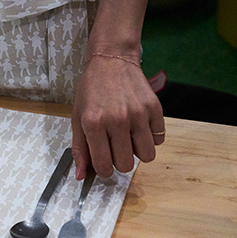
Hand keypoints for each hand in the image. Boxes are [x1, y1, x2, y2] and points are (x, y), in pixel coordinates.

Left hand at [71, 55, 164, 179]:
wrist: (111, 61)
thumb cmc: (91, 91)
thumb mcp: (77, 119)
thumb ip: (79, 150)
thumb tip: (82, 176)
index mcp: (94, 124)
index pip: (103, 165)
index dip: (103, 170)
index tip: (104, 163)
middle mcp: (117, 120)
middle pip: (126, 165)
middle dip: (120, 162)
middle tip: (115, 149)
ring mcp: (138, 114)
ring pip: (146, 156)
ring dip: (137, 152)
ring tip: (128, 139)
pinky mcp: (155, 108)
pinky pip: (159, 139)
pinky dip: (150, 138)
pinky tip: (139, 127)